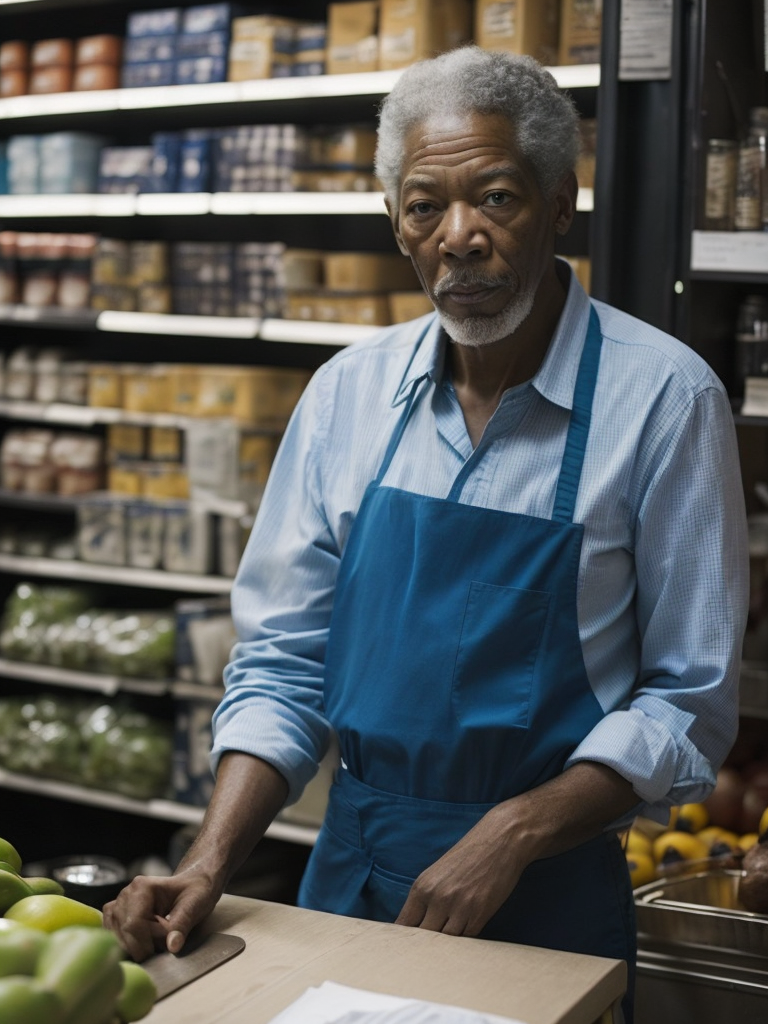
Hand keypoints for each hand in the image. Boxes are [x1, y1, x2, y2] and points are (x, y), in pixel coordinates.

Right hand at [102, 869, 220, 961]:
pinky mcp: (116, 916)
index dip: (147, 943)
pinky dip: (125, 944)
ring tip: (155, 941)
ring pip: (115, 936)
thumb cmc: (194, 893)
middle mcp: (125, 893)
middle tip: (163, 945)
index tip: (164, 948)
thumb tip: (172, 946)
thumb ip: (182, 924)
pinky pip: (111, 935)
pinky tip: (142, 943)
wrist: (191, 886)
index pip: (134, 923)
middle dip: (142, 946)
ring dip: (134, 946)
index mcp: (142, 887)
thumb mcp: (195, 904)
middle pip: (123, 932)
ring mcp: (118, 905)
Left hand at [395, 807, 525, 936]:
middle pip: (424, 938)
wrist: (501, 840)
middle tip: (430, 950)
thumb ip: (426, 899)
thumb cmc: (469, 856)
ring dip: (448, 945)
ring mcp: (459, 907)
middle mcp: (437, 898)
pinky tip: (467, 932)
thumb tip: (416, 926)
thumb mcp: (438, 874)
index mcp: (422, 887)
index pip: (404, 924)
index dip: (406, 940)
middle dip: (426, 945)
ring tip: (450, 943)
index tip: (409, 947)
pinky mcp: (480, 913)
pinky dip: (466, 939)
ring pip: (446, 942)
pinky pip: (468, 938)